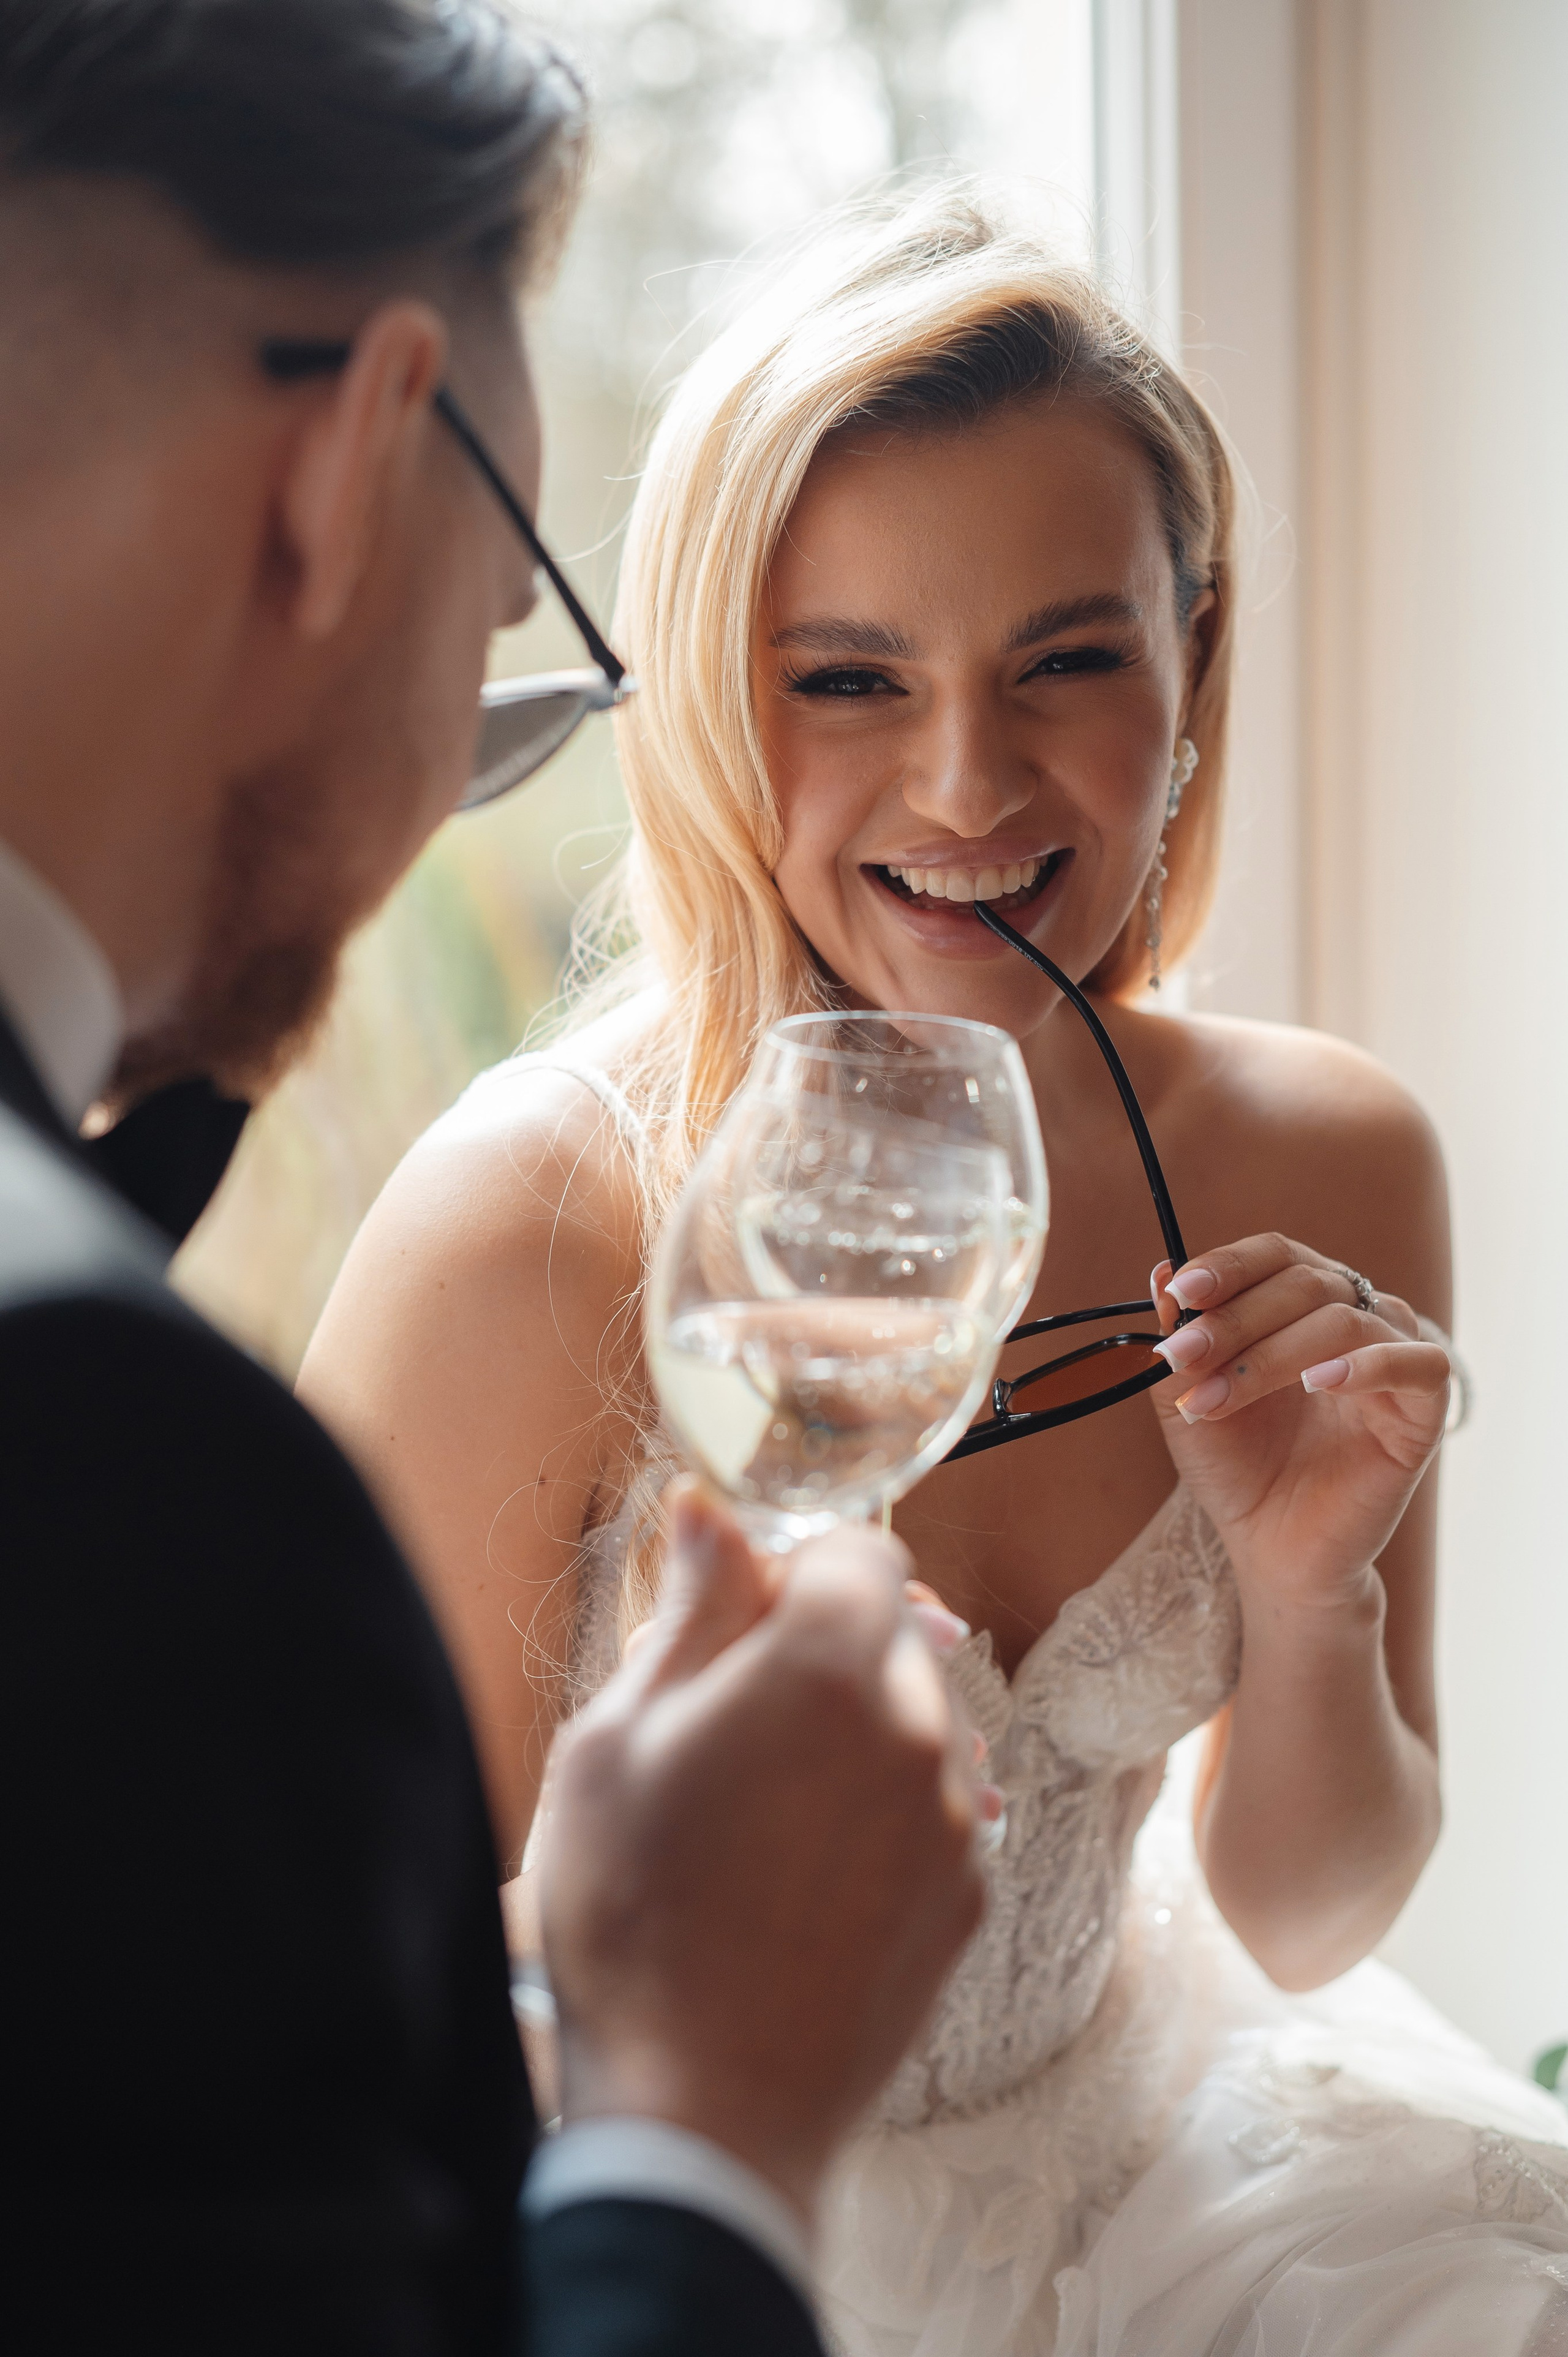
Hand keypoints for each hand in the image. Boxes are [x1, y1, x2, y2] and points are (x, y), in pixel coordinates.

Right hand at [535, 1479, 986, 2223]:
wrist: (701, 2114)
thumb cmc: (633, 1916)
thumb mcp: (616, 1738)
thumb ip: (690, 1609)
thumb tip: (710, 1507)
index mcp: (828, 1665)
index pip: (861, 1549)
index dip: (798, 1567)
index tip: (743, 1614)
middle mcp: (918, 1727)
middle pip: (890, 1634)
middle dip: (819, 1651)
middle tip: (728, 1727)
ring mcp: (951, 1820)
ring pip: (914, 1723)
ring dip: (855, 1735)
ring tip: (761, 1817)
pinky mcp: (967, 1900)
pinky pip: (930, 1811)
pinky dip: (880, 1818)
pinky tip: (801, 1879)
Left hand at [1147, 1236, 1450, 1602]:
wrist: (1270, 1547)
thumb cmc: (1236, 1468)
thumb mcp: (1187, 1400)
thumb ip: (1178, 1341)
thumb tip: (1161, 1274)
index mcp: (1301, 1305)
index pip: (1276, 1254)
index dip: (1229, 1265)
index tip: (1181, 1292)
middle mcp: (1355, 1318)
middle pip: (1304, 1282)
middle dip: (1233, 1319)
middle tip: (1181, 1358)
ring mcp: (1393, 1359)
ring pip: (1346, 1319)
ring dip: (1270, 1353)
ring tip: (1218, 1398)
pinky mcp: (1424, 1410)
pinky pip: (1420, 1363)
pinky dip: (1367, 1365)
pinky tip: (1316, 1383)